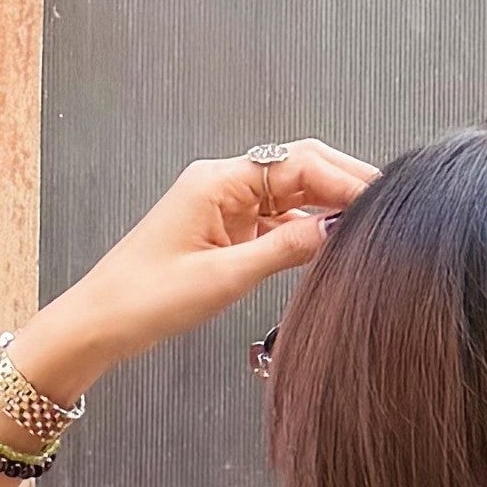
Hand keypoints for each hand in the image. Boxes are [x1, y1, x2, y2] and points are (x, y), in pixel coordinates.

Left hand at [11, 141, 376, 398]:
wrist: (100, 323)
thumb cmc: (143, 298)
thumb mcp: (225, 276)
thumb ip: (286, 249)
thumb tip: (335, 229)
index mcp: (218, 180)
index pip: (299, 163)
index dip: (344, 179)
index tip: (379, 199)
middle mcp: (222, 183)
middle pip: (299, 167)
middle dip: (344, 182)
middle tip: (386, 205)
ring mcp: (224, 205)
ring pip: (291, 192)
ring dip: (328, 204)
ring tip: (366, 224)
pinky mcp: (223, 229)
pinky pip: (276, 218)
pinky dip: (305, 227)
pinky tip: (329, 241)